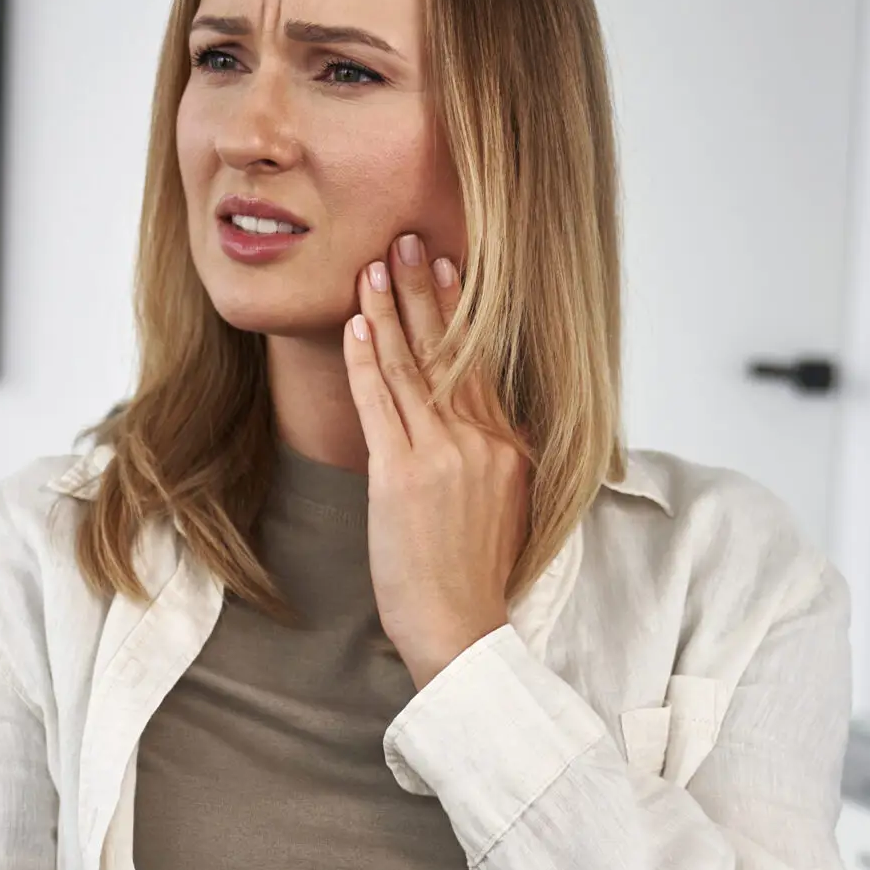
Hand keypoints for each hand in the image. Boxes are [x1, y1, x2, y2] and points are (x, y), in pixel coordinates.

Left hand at [343, 232, 532, 687]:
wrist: (462, 629)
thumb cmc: (477, 580)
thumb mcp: (504, 508)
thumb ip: (496, 460)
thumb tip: (485, 429)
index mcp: (512, 446)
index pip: (481, 363)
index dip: (460, 311)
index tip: (448, 266)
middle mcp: (483, 442)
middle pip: (451, 350)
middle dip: (424, 290)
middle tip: (407, 239)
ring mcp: (442, 455)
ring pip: (413, 367)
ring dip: (390, 311)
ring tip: (374, 265)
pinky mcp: (401, 476)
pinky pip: (381, 403)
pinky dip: (367, 361)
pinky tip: (356, 326)